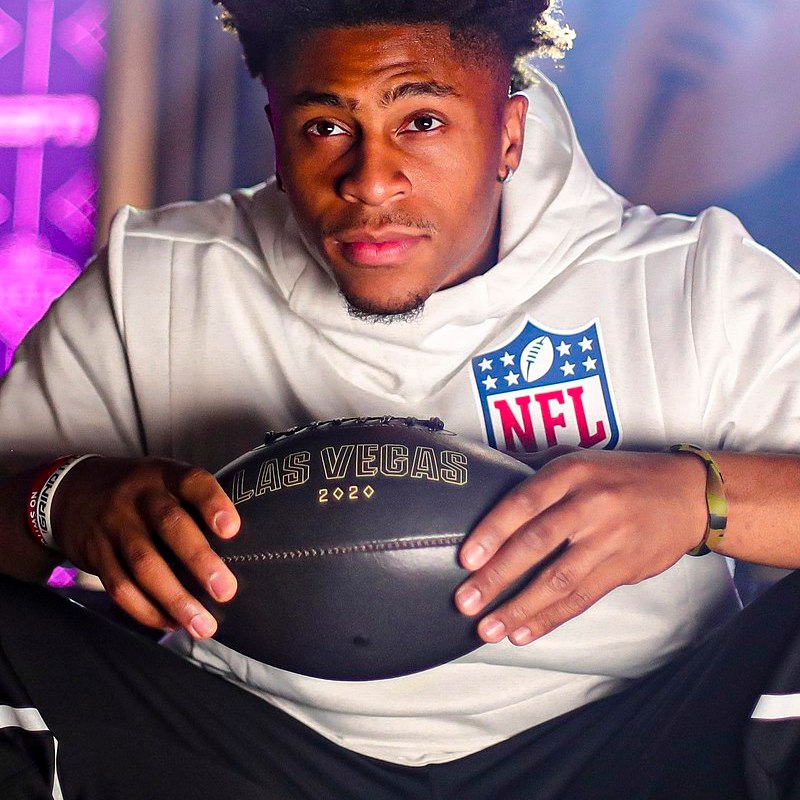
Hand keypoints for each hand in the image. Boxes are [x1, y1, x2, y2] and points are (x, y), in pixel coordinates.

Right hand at [51, 457, 239, 637]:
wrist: (71, 493)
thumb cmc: (141, 492)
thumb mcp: (164, 480)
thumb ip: (194, 503)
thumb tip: (242, 546)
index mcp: (164, 475)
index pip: (192, 482)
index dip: (213, 503)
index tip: (232, 529)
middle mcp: (138, 497)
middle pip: (169, 525)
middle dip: (199, 560)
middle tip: (225, 590)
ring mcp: (114, 525)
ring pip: (144, 564)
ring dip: (175, 598)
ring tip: (203, 624)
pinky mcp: (96, 555)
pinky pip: (120, 587)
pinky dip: (146, 610)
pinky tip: (171, 623)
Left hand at [455, 448, 707, 645]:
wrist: (688, 496)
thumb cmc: (621, 476)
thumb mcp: (580, 460)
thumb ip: (539, 479)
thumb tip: (488, 493)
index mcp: (571, 473)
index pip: (523, 503)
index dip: (492, 532)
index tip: (466, 559)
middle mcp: (589, 504)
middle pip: (535, 544)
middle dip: (496, 578)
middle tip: (466, 602)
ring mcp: (608, 539)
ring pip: (557, 579)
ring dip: (519, 608)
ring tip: (490, 628)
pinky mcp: (623, 568)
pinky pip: (581, 598)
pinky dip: (550, 617)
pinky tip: (525, 631)